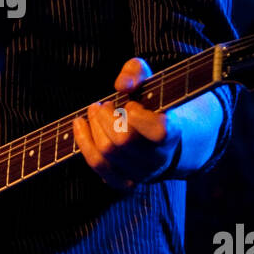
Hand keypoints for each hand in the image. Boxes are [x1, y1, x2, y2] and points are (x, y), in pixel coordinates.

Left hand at [73, 57, 179, 190]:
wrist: (171, 142)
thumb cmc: (157, 105)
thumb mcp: (152, 79)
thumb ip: (136, 72)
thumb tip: (121, 85)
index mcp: (173, 134)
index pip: (158, 131)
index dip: (138, 115)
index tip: (131, 105)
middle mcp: (158, 158)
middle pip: (122, 141)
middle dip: (105, 118)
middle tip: (104, 105)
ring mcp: (142, 173)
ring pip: (106, 154)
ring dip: (93, 127)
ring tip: (94, 111)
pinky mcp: (126, 181)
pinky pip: (98, 166)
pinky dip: (84, 143)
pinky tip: (80, 125)